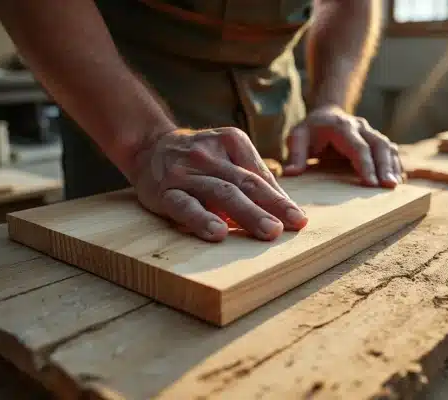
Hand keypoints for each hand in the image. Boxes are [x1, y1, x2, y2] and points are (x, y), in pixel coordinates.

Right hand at [132, 127, 307, 241]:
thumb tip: (284, 208)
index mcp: (232, 141)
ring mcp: (186, 172)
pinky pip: (185, 206)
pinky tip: (218, 232)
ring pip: (221, 193)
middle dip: (272, 205)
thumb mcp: (227, 155)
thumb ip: (251, 177)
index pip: (260, 174)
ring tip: (269, 231)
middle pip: (246, 183)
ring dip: (247, 214)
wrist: (149, 147)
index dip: (280, 198)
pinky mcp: (165, 191)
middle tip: (293, 224)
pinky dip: (202, 219)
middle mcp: (210, 154)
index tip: (298, 219)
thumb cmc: (199, 159)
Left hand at [283, 105, 404, 187]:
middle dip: (385, 166)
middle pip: (378, 145)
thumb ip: (296, 154)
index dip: (366, 164)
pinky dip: (396, 164)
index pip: (358, 146)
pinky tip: (400, 179)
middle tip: (389, 186)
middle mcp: (360, 127)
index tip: (371, 183)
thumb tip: (291, 174)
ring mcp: (370, 132)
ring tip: (395, 185)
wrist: (325, 115)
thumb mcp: (297, 137)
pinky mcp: (376, 139)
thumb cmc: (310, 130)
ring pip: (387, 146)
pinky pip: (390, 150)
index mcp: (341, 127)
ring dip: (393, 165)